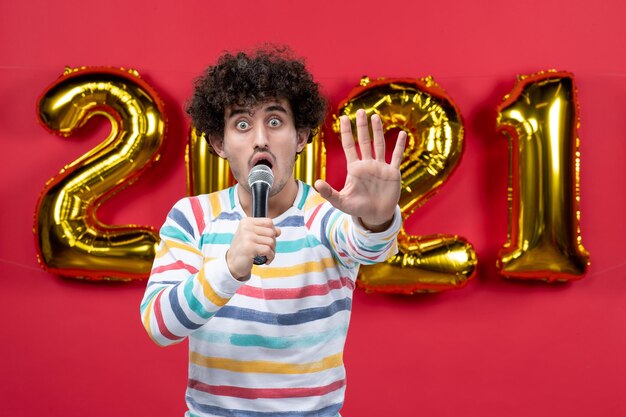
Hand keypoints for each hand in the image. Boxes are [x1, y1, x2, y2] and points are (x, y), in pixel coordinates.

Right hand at [226, 217, 280, 279]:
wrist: (232, 264)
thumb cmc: (243, 250)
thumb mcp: (253, 237)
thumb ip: (265, 232)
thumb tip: (279, 231)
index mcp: (246, 222)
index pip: (269, 222)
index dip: (272, 232)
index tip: (268, 240)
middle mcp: (246, 227)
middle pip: (271, 232)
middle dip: (273, 243)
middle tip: (267, 251)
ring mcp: (247, 237)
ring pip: (271, 242)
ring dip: (272, 251)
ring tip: (266, 256)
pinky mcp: (250, 247)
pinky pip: (268, 250)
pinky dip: (270, 257)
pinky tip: (266, 261)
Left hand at [314, 109, 405, 231]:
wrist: (375, 215)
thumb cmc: (357, 208)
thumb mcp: (341, 201)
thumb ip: (329, 193)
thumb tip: (316, 183)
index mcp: (354, 169)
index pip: (349, 146)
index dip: (346, 132)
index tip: (344, 118)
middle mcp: (367, 164)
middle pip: (364, 141)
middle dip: (362, 127)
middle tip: (360, 111)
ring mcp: (380, 167)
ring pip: (379, 145)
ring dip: (378, 132)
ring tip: (375, 117)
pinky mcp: (392, 173)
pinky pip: (396, 157)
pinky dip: (399, 146)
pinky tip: (402, 134)